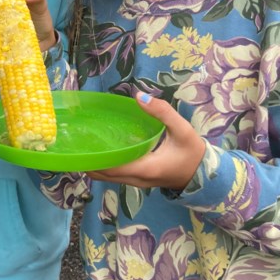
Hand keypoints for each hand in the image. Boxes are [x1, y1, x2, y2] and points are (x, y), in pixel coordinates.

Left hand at [86, 94, 205, 190]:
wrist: (204, 176)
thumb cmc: (193, 152)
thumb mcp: (183, 129)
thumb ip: (162, 112)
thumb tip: (139, 96)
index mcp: (147, 168)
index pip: (114, 167)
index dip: (95, 159)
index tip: (80, 146)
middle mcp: (138, 179)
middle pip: (105, 175)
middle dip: (89, 161)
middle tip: (75, 142)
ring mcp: (137, 183)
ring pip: (108, 178)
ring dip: (94, 165)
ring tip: (82, 145)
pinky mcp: (138, 181)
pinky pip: (115, 176)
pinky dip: (104, 167)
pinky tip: (98, 151)